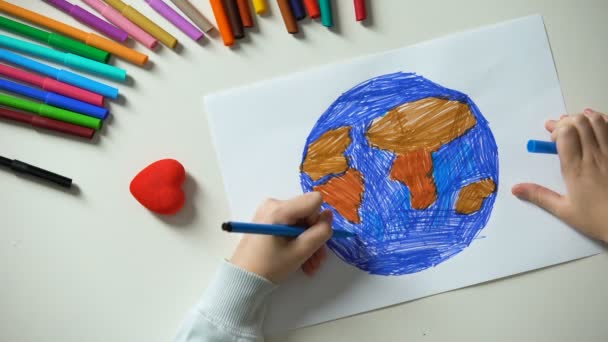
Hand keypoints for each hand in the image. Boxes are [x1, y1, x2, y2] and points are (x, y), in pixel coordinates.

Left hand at [230, 192, 332, 282]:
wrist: (242, 279)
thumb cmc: (269, 267)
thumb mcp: (300, 252)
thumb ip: (320, 232)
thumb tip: (329, 215)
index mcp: (279, 209)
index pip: (314, 201)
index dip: (318, 220)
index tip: (312, 239)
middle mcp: (274, 204)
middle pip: (307, 214)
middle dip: (315, 237)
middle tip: (317, 261)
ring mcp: (270, 212)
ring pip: (301, 223)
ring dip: (309, 244)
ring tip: (309, 267)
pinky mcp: (268, 221)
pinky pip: (291, 227)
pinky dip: (298, 242)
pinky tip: (301, 262)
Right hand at [512, 108, 607, 242]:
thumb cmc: (596, 219)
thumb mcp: (564, 211)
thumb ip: (539, 196)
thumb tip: (515, 188)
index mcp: (576, 169)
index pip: (565, 134)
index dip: (557, 130)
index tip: (552, 139)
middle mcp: (594, 156)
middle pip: (580, 122)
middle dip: (567, 121)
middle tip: (560, 129)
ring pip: (598, 121)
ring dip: (585, 117)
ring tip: (577, 122)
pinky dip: (603, 120)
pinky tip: (597, 123)